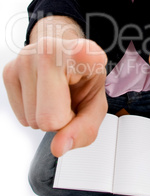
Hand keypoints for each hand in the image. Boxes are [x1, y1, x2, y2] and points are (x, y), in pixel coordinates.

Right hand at [3, 37, 107, 156]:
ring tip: (56, 95)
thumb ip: (85, 129)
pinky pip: (21, 117)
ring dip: (46, 115)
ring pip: (32, 120)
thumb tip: (58, 147)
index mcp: (85, 53)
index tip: (86, 52)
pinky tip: (42, 94)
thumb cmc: (82, 80)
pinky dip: (33, 112)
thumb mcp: (95, 106)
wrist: (63, 60)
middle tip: (67, 99)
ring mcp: (26, 57)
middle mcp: (52, 48)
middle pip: (49, 118)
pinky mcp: (9, 70)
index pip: (82, 56)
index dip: (83, 57)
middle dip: (60, 120)